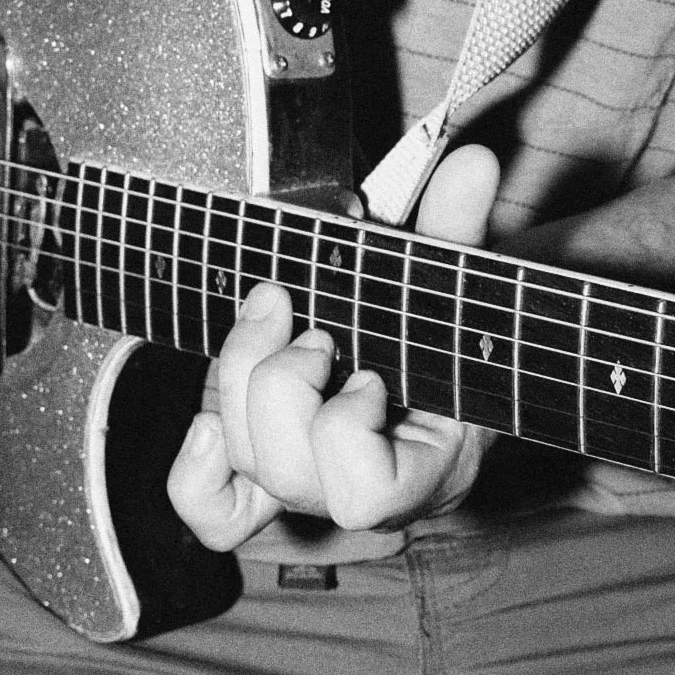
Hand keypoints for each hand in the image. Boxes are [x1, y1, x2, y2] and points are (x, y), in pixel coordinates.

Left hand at [168, 143, 500, 550]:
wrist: (436, 369)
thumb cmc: (449, 338)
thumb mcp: (456, 288)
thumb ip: (459, 229)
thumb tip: (474, 164)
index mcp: (424, 464)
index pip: (367, 495)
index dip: (345, 431)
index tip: (367, 373)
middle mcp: (357, 489)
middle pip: (288, 474)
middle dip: (284, 385)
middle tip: (312, 329)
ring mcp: (307, 487)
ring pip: (247, 467)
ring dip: (243, 383)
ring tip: (275, 321)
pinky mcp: (264, 479)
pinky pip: (216, 510)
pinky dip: (200, 470)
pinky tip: (207, 419)